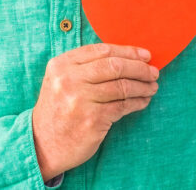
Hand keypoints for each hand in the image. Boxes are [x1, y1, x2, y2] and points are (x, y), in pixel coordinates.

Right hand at [32, 43, 158, 179]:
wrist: (42, 144)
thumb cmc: (58, 109)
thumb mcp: (60, 80)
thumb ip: (85, 67)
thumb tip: (127, 58)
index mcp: (62, 64)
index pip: (102, 50)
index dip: (128, 51)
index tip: (145, 55)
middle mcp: (69, 79)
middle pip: (115, 66)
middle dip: (139, 68)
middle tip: (153, 72)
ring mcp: (81, 100)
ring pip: (122, 87)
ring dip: (142, 86)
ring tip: (152, 87)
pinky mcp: (92, 120)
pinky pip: (122, 107)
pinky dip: (137, 103)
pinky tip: (143, 101)